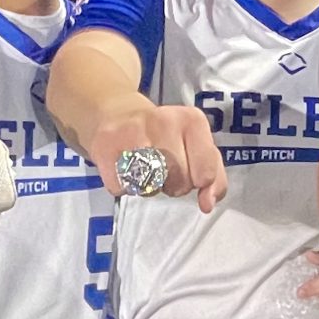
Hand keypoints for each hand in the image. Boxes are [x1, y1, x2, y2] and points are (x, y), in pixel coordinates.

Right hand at [85, 99, 226, 211]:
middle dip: (174, 185)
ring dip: (150, 188)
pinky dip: (124, 186)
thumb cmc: (167, 136)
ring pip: (151, 187)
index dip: (198, 182)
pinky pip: (122, 188)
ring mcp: (132, 132)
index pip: (205, 173)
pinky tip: (125, 168)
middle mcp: (164, 121)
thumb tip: (208, 204)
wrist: (118, 113)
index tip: (190, 171)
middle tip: (165, 168)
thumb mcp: (198, 147)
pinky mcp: (104, 147)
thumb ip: (214, 177)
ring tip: (147, 169)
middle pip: (179, 182)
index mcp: (192, 120)